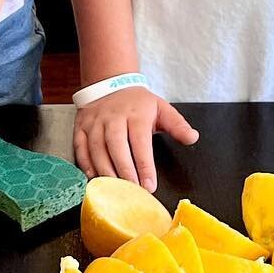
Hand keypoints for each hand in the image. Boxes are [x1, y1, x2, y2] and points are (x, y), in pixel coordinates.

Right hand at [73, 87, 198, 191]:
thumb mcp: (161, 108)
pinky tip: (93, 177)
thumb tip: (193, 137)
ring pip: (96, 148)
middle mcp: (113, 117)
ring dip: (105, 170)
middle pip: (116, 146)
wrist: (110, 82)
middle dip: (124, 170)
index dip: (144, 165)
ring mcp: (95, 122)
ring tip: (114, 189)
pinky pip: (80, 146)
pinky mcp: (81, 126)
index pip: (140, 142)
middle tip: (131, 190)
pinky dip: (85, 163)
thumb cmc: (137, 102)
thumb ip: (177, 125)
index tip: (149, 185)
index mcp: (136, 114)